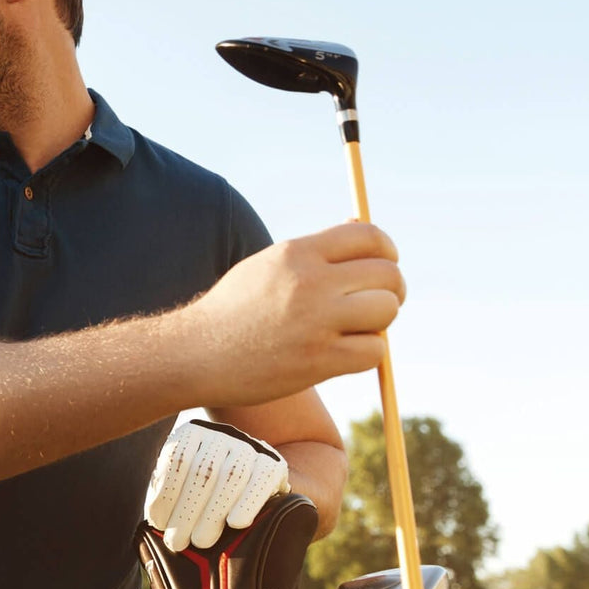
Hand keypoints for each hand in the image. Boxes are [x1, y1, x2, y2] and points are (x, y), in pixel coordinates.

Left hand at [145, 419, 290, 551]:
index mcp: (191, 433)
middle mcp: (220, 434)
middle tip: (176, 541)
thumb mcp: (180, 485)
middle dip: (187, 510)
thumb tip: (152, 523)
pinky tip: (236, 523)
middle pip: (203, 470)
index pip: (177, 458)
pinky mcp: (273, 463)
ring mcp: (249, 446)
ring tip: (200, 541)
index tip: (157, 522)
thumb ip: (166, 496)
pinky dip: (248, 502)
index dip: (166, 493)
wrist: (248, 480)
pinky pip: (262, 480)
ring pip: (232, 476)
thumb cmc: (202, 492)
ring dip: (213, 512)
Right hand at [182, 222, 404, 405]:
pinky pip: (374, 351)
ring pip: (386, 311)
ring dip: (379, 323)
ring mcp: (316, 321)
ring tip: (355, 330)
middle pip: (387, 274)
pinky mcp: (319, 360)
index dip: (387, 252)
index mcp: (297, 253)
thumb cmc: (234, 310)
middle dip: (392, 291)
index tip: (383, 268)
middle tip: (376, 305)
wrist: (197, 353)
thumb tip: (363, 228)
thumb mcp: (269, 266)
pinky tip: (342, 353)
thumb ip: (315, 251)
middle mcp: (309, 282)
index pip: (370, 237)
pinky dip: (366, 353)